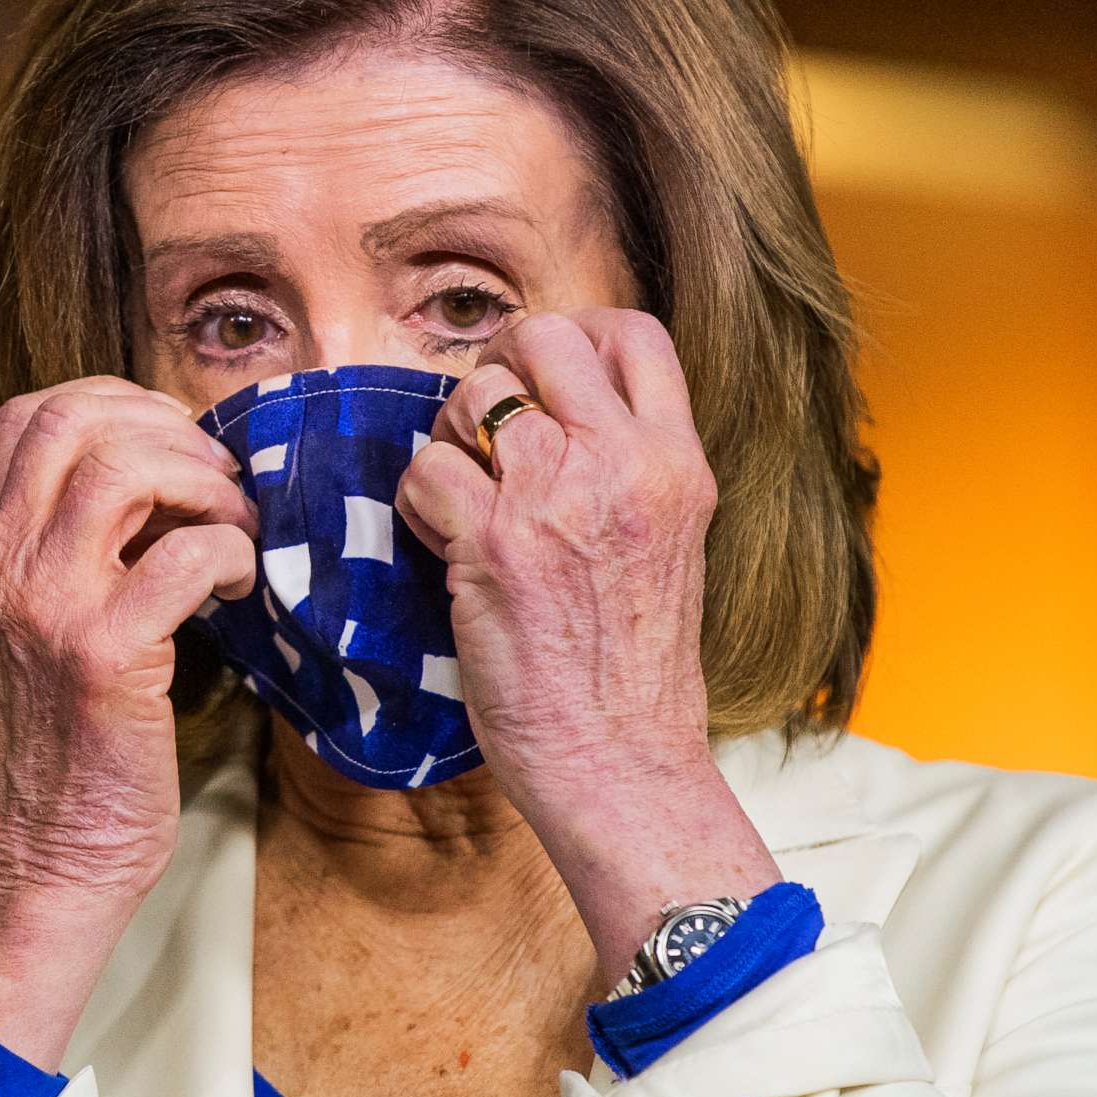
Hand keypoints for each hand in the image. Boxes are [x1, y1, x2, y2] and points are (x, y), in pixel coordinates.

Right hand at [0, 377, 257, 1065]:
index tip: (171, 443)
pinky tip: (235, 582)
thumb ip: (63, 545)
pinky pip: (184, 554)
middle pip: (72, 421)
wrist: (48, 857)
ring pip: (124, 468)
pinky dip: (228, 551)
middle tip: (215, 479)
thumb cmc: (63, 743)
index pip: (25, 415)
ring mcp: (43, 609)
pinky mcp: (104, 656)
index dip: (113, 403)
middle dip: (165, 429)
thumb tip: (158, 466)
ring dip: (202, 481)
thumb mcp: (32, 625)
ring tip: (231, 524)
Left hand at [393, 309, 780, 970]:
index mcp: (677, 464)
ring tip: (465, 500)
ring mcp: (557, 497)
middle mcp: (623, 464)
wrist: (622, 762)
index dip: (575, 336)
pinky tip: (444, 548)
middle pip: (544, 337)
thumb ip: (628, 472)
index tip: (542, 379)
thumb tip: (559, 415)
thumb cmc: (636, 671)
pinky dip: (418, 503)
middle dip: (498, 370)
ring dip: (450, 438)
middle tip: (484, 433)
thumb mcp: (669, 545)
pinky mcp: (494, 543)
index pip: (635, 334)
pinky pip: (425, 471)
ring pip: (473, 395)